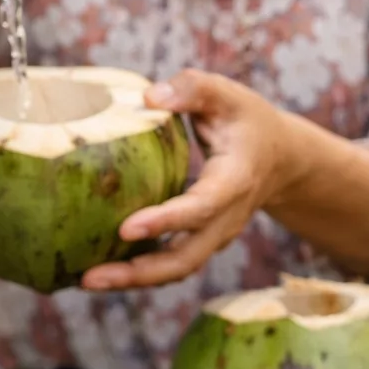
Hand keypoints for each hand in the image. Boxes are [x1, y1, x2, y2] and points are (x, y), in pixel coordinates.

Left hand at [82, 68, 292, 290]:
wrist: (281, 158)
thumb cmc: (247, 121)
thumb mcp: (227, 95)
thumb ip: (192, 89)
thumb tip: (149, 98)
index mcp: (234, 181)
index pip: (201, 208)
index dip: (166, 221)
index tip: (126, 228)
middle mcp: (226, 218)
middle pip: (185, 258)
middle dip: (138, 273)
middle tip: (89, 277)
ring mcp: (214, 236)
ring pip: (176, 269)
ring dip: (132, 279)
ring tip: (86, 280)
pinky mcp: (200, 241)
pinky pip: (170, 264)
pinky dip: (138, 272)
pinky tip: (100, 269)